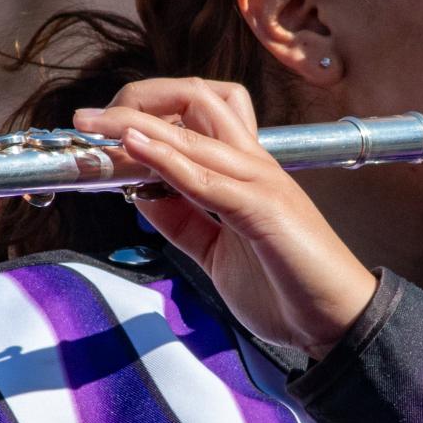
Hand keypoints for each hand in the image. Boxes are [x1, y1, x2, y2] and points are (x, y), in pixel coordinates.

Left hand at [73, 79, 376, 356]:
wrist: (335, 322)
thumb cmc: (284, 286)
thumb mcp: (213, 250)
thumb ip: (180, 219)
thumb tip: (138, 193)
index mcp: (244, 171)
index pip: (193, 116)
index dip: (144, 115)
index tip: (97, 133)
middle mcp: (254, 164)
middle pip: (195, 99)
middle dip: (136, 101)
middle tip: (88, 121)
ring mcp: (261, 182)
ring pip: (194, 131)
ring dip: (136, 123)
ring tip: (93, 124)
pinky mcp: (264, 209)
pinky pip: (207, 177)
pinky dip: (167, 159)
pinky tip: (135, 149)